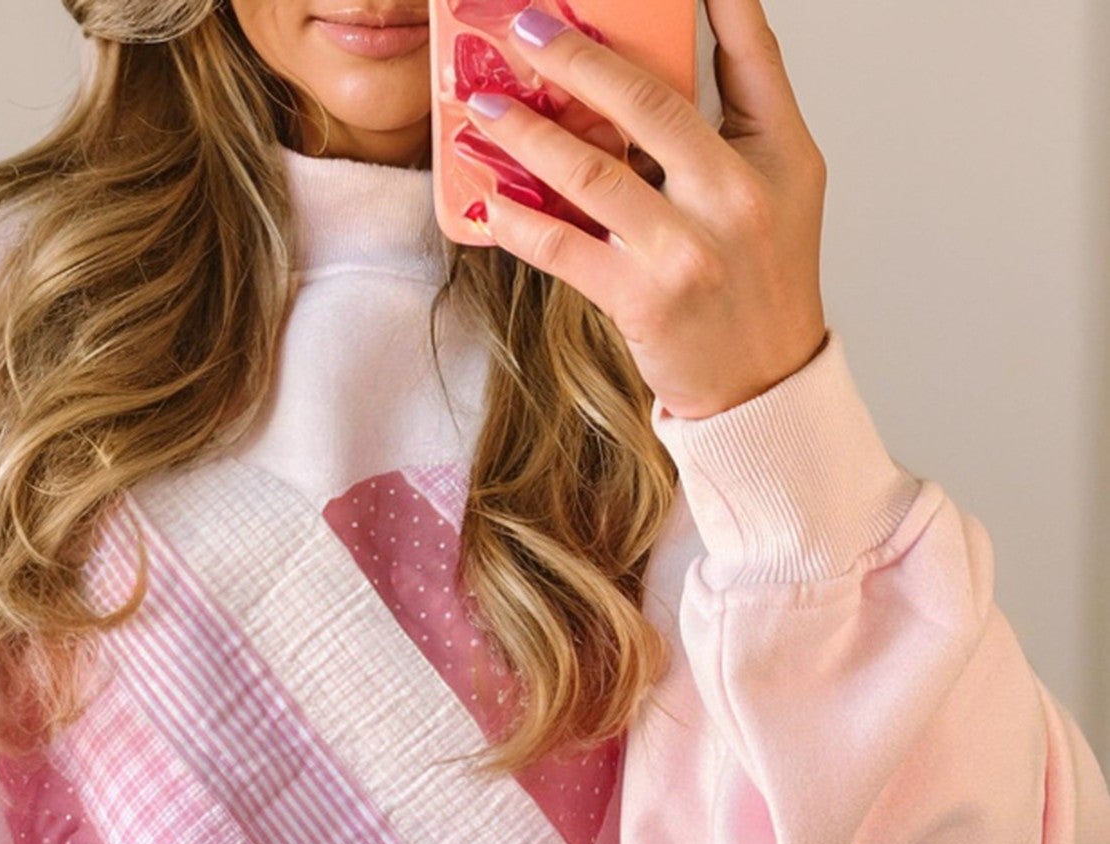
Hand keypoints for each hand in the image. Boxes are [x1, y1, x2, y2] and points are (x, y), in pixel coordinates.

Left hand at [464, 0, 829, 419]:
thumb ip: (741, 115)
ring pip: (590, 172)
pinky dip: (520, 222)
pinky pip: (565, 249)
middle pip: (644, 103)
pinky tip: (488, 200)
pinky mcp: (643, 301)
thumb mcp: (782, 185)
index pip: (750, 52)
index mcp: (779, 153)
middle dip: (574, 56)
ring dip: (526, 134)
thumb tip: (686, 44)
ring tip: (482, 108)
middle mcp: (735, 196)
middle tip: (524, 28)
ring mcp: (686, 251)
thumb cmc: (765, 281)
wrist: (763, 386)